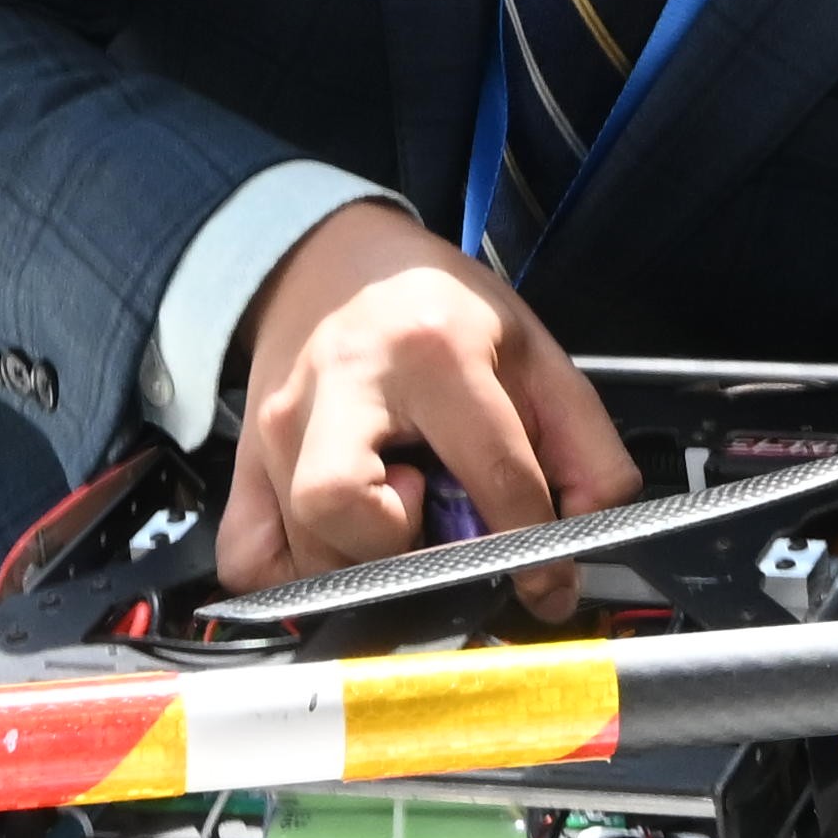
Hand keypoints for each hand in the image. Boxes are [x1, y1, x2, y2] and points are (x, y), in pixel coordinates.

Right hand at [221, 196, 631, 589]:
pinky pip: (249, 555)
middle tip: (436, 527)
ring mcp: (280, 424)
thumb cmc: (436, 308)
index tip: (550, 580)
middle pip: (343, 503)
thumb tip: (591, 533)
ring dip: (362, 562)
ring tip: (397, 520)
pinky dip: (292, 576)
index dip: (534, 546)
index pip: (491, 472)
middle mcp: (343, 386)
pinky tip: (340, 550)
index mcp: (432, 351)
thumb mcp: (529, 348)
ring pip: (300, 542)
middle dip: (402, 547)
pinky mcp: (246, 455)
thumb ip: (582, 442)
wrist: (333, 258)